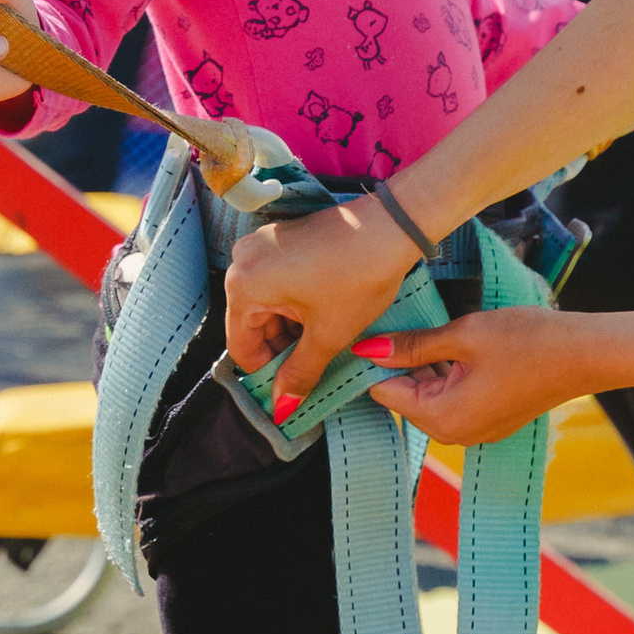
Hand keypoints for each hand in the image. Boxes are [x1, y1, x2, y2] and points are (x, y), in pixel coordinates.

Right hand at [225, 201, 428, 408]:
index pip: (242, 346)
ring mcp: (262, 246)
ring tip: (327, 336)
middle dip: (284, 348)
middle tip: (317, 364)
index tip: (293, 386)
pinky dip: (297, 304)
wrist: (392, 226)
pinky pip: (278, 283)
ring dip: (293, 328)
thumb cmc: (359, 275)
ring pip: (268, 305)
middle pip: (253, 325)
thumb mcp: (328, 335)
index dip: (268, 372)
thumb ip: (299, 374)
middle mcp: (242, 261)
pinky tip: (326, 313)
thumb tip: (281, 407)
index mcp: (243, 285)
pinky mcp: (282, 239)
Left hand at [363, 306, 592, 445]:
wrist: (586, 355)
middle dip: (398, 364)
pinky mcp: (491, 420)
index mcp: (442, 418)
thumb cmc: (528, 341)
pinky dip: (446, 375)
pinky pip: (454, 399)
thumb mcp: (464, 335)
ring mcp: (476, 431)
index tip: (367, 332)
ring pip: (430, 396)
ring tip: (426, 330)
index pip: (384, 393)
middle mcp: (455, 434)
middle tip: (398, 323)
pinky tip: (452, 346)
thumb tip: (368, 349)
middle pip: (405, 398)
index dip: (372, 362)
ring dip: (423, 367)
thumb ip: (413, 345)